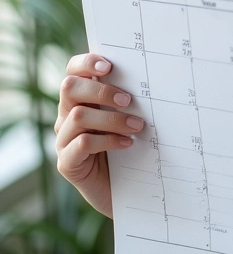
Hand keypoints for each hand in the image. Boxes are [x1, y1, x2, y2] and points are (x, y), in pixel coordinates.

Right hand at [55, 53, 143, 217]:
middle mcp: (66, 116)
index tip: (109, 66)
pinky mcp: (67, 164)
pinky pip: (80, 144)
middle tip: (128, 100)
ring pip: (78, 116)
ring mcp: (64, 140)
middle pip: (70, 88)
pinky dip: (107, 140)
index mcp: (81, 100)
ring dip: (112, 119)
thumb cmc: (131, 147)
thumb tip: (148, 77)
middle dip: (100, 91)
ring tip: (137, 126)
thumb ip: (128, 99)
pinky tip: (127, 143)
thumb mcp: (130, 118)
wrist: (128, 191)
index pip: (73, 71)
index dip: (86, 63)